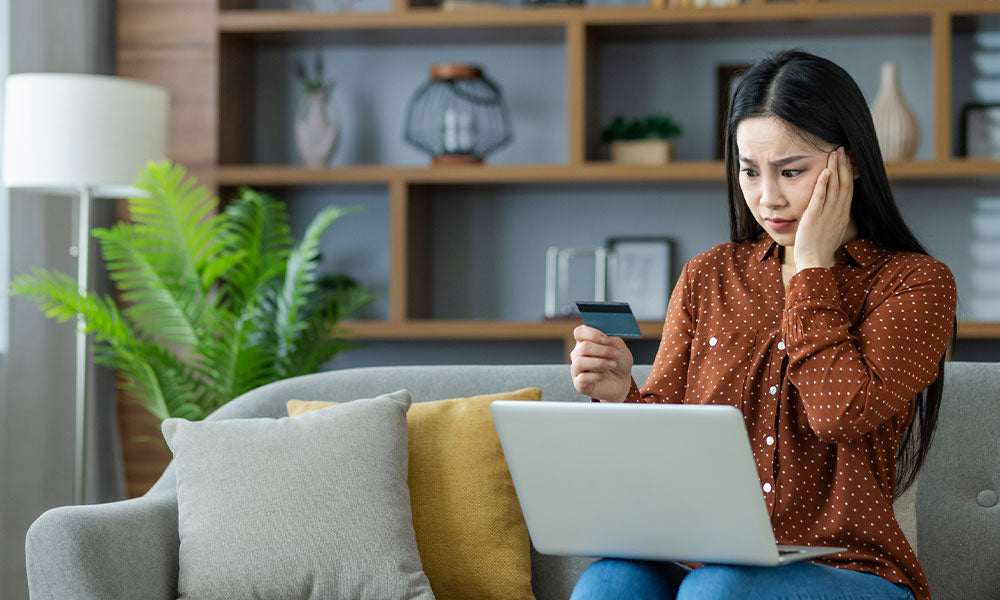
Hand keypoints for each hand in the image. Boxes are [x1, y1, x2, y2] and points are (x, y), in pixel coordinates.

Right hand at [570, 325, 633, 401]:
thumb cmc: (619, 362)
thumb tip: (606, 335)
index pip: (579, 332)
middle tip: (615, 354)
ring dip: (600, 363)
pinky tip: (603, 376)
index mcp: (585, 341)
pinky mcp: (579, 384)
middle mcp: (578, 354)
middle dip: (603, 350)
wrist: (622, 381)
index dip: (592, 334)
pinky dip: (596, 376)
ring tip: (613, 365)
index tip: (607, 340)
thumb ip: (611, 339)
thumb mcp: (620, 347)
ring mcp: (577, 369)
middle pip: (583, 347)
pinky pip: (583, 378)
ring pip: (580, 362)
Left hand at [793, 147, 854, 269]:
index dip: (849, 172)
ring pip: (835, 187)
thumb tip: (835, 207)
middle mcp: (838, 212)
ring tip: (834, 152)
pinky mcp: (814, 218)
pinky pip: (820, 198)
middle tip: (841, 148)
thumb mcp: (832, 229)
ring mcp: (827, 215)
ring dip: (835, 168)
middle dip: (844, 165)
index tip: (848, 158)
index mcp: (843, 214)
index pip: (849, 189)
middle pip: (844, 184)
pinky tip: (824, 170)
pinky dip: (823, 184)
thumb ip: (834, 216)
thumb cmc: (820, 247)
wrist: (814, 261)